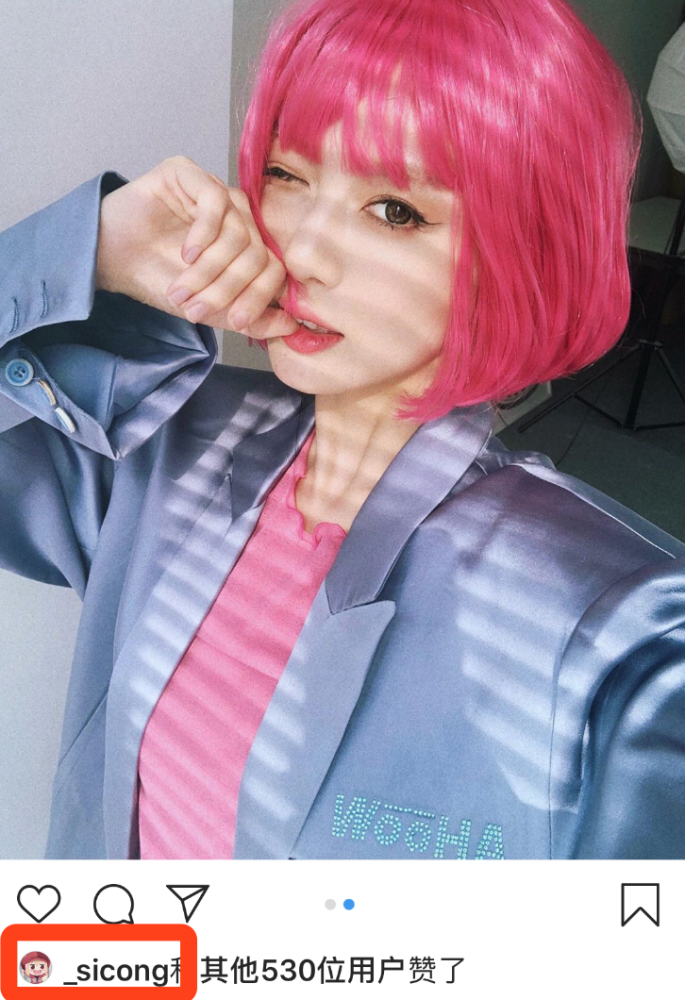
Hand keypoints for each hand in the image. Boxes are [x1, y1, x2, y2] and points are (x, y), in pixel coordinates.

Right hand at [95, 155, 298, 339]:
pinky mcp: (189, 173)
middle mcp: (237, 215)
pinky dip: (204, 234)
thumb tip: (291, 326)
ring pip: (237, 233)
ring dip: (209, 270)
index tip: (236, 322)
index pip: (273, 269)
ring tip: (181, 288)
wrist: (111, 258)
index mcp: (247, 244)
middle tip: (194, 308)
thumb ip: (248, 317)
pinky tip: (185, 253)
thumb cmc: (158, 278)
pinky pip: (216, 201)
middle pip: (256, 254)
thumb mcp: (208, 308)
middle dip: (226, 288)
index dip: (259, 298)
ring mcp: (216, 192)